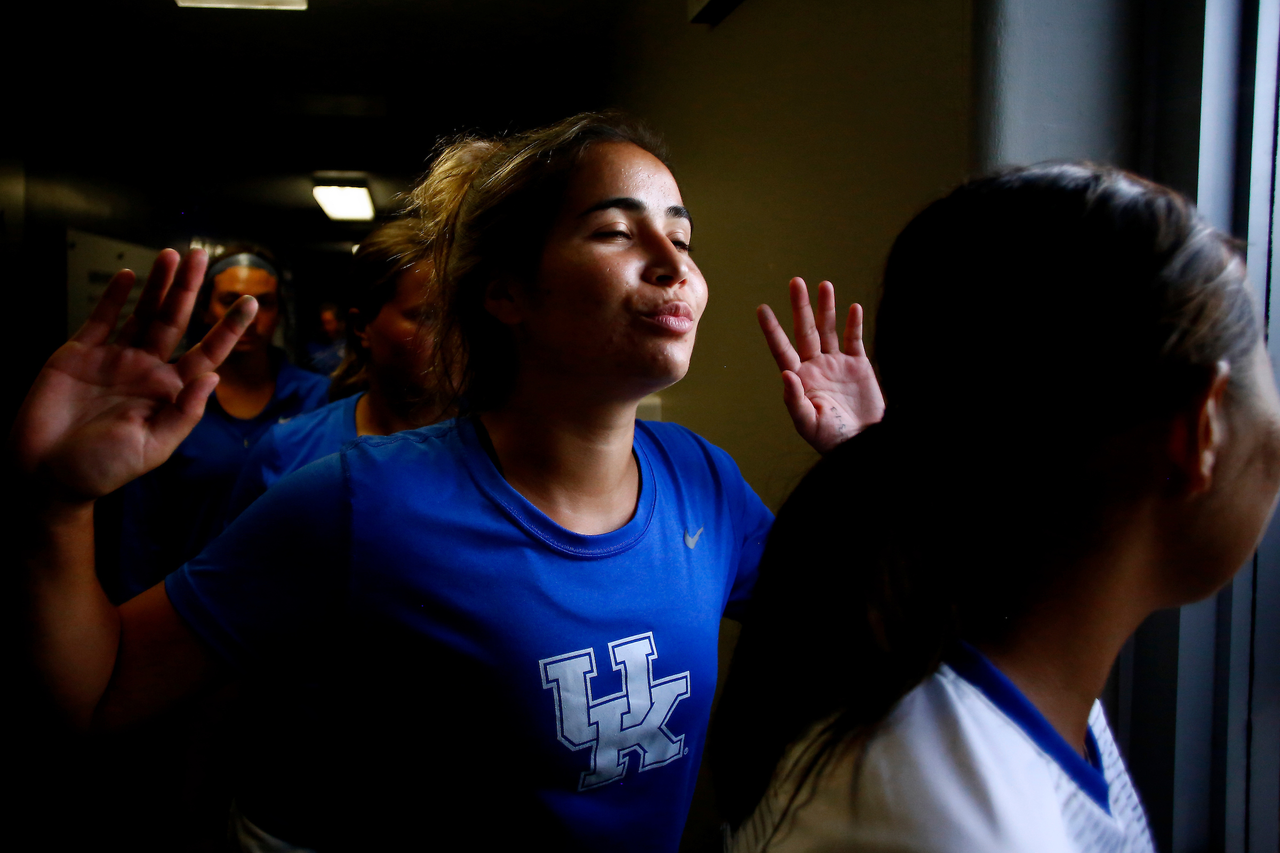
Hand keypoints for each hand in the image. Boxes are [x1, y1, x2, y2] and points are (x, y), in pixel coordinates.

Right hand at [10, 249, 257, 501]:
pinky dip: (115, 296)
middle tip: (203, 256)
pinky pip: (102, 318)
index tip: (250, 302)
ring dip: (158, 284)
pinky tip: (129, 276)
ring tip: (172, 255)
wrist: (43, 473)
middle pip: (175, 320)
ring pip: (143, 312)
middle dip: (190, 288)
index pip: (208, 352)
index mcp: (170, 392)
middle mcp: (147, 370)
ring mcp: (114, 359)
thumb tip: (213, 378)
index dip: (229, 328)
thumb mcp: (152, 447)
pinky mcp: (80, 354)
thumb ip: (184, 413)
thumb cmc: (100, 469)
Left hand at [758, 277, 884, 452]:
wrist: (863, 442)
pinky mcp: (858, 366)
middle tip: (796, 282)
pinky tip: (853, 308)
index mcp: (799, 379)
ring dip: (827, 308)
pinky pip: (854, 340)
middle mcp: (815, 366)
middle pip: (806, 330)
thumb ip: (795, 400)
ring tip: (824, 285)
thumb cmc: (831, 439)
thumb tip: (786, 374)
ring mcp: (837, 364)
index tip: (762, 309)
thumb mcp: (808, 424)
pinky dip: (854, 324)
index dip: (772, 329)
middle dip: (801, 307)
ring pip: (829, 329)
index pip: (782, 349)